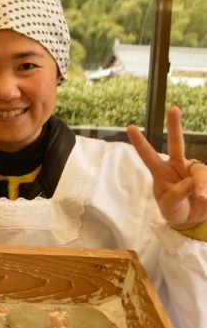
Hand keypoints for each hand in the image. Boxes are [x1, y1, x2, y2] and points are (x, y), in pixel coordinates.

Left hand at [127, 106, 206, 227]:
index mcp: (160, 172)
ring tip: (201, 198)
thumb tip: (190, 182)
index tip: (129, 127)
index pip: (148, 155)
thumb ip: (175, 195)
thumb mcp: (170, 208)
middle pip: (176, 142)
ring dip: (202, 185)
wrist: (194, 219)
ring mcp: (193, 168)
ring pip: (199, 171)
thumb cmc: (176, 211)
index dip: (140, 142)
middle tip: (173, 108)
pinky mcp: (206, 174)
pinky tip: (205, 199)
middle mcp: (177, 165)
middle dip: (175, 126)